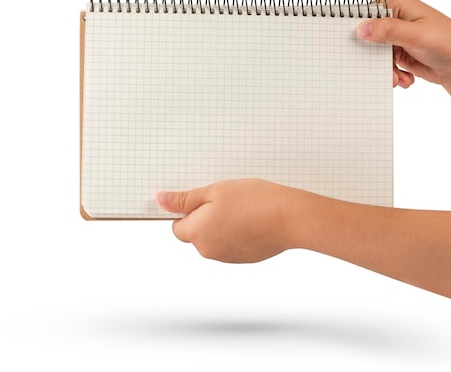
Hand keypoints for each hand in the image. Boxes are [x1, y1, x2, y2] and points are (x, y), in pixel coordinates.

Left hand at [156, 179, 301, 262]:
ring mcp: (226, 258)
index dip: (186, 211)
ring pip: (214, 239)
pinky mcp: (243, 259)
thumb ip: (184, 199)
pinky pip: (230, 244)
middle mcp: (207, 250)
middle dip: (204, 218)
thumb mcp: (214, 191)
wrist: (289, 218)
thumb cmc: (253, 200)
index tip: (201, 199)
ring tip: (241, 208)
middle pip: (195, 234)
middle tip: (224, 200)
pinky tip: (250, 220)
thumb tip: (160, 201)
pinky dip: (235, 233)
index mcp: (196, 233)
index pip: (177, 226)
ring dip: (220, 225)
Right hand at [357, 0, 450, 113]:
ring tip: (398, 78)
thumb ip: (388, 30)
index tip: (356, 47)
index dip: (359, 31)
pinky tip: (404, 78)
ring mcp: (394, 37)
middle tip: (383, 69)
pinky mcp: (396, 53)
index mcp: (395, 4)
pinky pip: (382, 65)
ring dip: (384, 70)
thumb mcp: (416, 35)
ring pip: (373, 55)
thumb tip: (361, 28)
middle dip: (373, 58)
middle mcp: (393, 19)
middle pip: (367, 38)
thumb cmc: (447, 43)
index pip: (366, 15)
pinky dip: (391, 74)